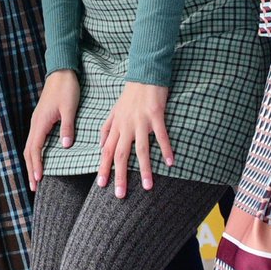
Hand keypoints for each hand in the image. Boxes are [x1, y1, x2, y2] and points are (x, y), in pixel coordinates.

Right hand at [24, 71, 80, 189]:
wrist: (61, 71)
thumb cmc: (66, 88)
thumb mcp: (69, 108)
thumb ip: (67, 127)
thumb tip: (64, 145)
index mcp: (41, 122)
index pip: (35, 149)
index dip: (36, 165)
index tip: (39, 180)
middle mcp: (35, 123)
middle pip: (29, 151)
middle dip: (31, 169)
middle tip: (34, 187)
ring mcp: (36, 121)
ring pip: (30, 146)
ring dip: (31, 163)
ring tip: (35, 178)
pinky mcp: (40, 119)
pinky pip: (34, 140)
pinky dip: (34, 153)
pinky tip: (39, 159)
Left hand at [98, 82, 174, 199]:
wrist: (144, 74)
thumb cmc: (131, 94)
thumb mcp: (114, 110)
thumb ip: (106, 128)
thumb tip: (100, 145)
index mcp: (116, 125)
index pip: (106, 150)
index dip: (103, 168)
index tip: (102, 185)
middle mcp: (126, 125)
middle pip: (120, 154)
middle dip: (119, 176)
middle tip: (120, 195)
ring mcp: (141, 121)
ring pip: (140, 149)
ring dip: (144, 169)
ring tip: (148, 186)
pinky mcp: (156, 115)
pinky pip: (161, 136)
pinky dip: (166, 149)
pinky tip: (171, 162)